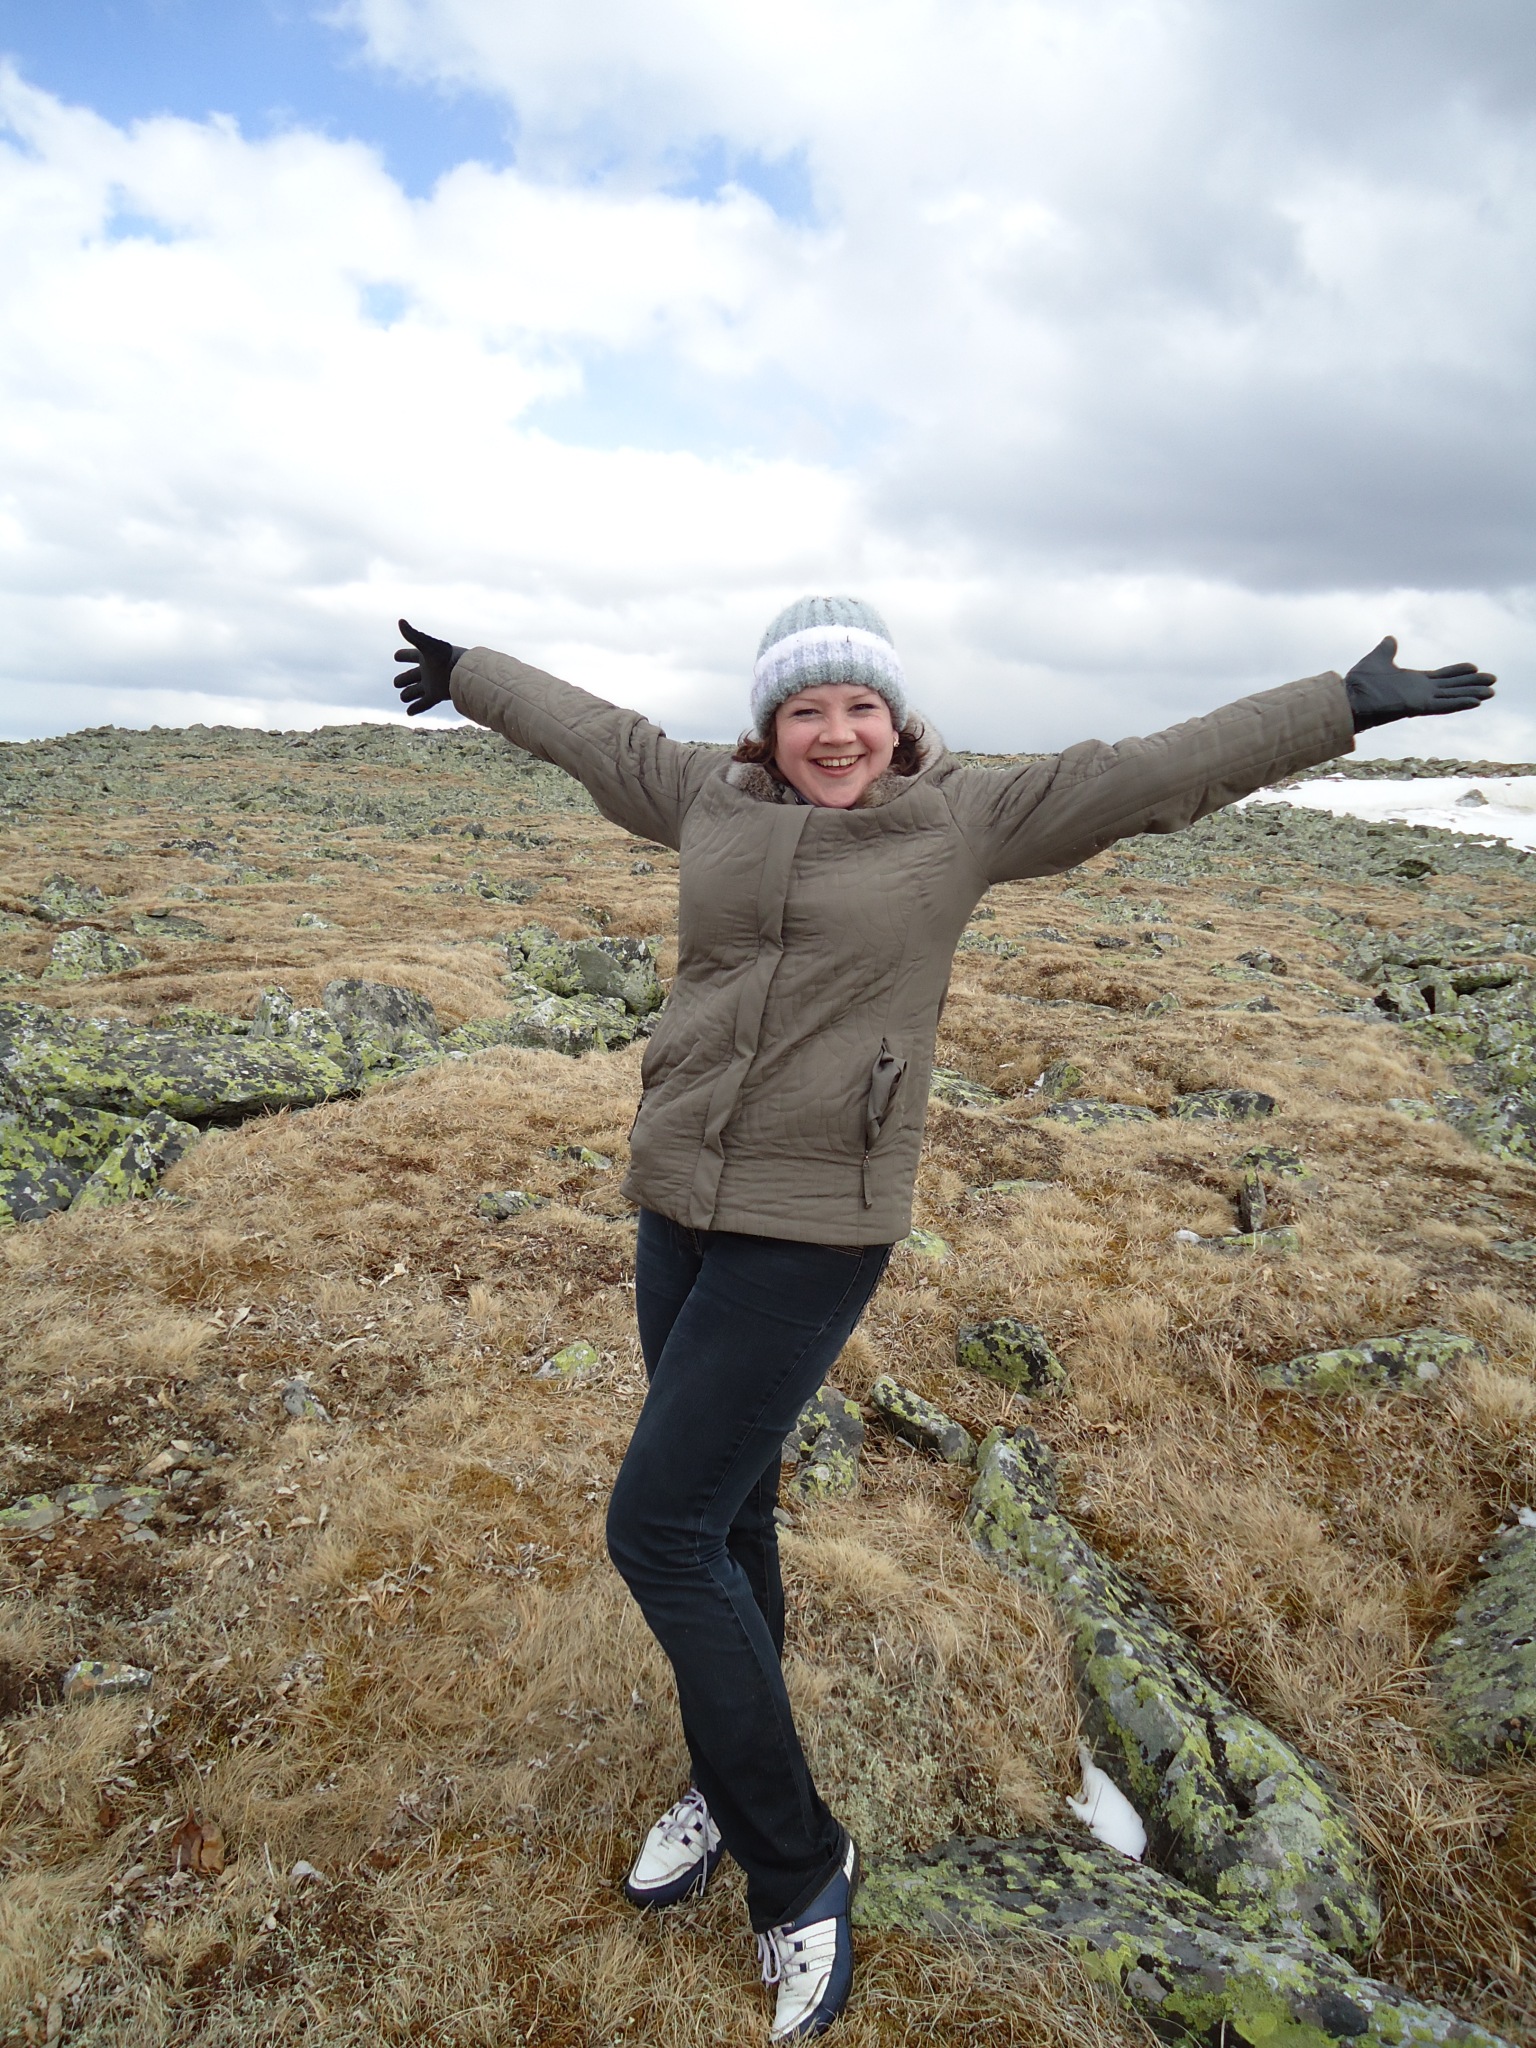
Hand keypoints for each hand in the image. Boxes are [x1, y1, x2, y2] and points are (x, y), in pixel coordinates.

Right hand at [393, 618, 465, 716]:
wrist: (465, 673)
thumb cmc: (448, 657)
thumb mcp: (428, 645)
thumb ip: (413, 635)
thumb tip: (400, 621)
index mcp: (424, 657)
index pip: (408, 655)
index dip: (402, 656)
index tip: (397, 656)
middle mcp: (427, 671)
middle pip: (409, 676)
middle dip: (402, 680)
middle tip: (398, 682)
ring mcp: (431, 684)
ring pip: (415, 691)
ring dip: (408, 695)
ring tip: (404, 697)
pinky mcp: (435, 696)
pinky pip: (423, 704)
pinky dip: (415, 709)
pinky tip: (409, 713)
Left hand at [1345, 636, 1494, 732]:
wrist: (1349, 697)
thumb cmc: (1360, 683)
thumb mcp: (1377, 659)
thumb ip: (1387, 650)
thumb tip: (1390, 638)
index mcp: (1413, 682)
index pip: (1441, 677)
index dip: (1457, 673)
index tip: (1474, 667)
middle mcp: (1420, 691)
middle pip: (1452, 686)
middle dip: (1471, 684)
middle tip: (1492, 681)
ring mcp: (1420, 700)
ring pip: (1452, 696)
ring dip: (1471, 694)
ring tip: (1491, 692)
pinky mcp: (1418, 707)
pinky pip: (1443, 706)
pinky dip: (1459, 703)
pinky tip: (1476, 701)